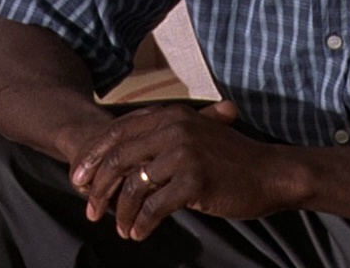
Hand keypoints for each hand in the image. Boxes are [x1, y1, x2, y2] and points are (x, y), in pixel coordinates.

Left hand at [67, 101, 297, 240]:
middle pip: (119, 159)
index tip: (79, 180)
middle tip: (91, 210)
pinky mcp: (195, 179)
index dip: (93, 157)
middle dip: (98, 188)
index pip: (117, 132)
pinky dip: (142, 223)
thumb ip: (161, 140)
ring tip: (122, 228)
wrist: (270, 173)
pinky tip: (139, 233)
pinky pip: (155, 206)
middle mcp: (175, 128)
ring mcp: (185, 153)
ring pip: (134, 186)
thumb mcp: (195, 137)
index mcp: (171, 115)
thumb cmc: (231, 161)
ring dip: (121, 212)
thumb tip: (121, 161)